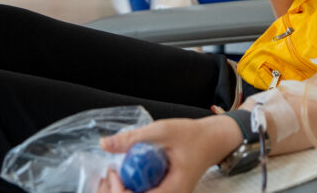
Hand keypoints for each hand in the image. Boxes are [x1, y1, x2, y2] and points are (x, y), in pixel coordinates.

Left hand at [99, 116, 241, 192]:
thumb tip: (104, 144)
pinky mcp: (165, 192)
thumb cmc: (193, 135)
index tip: (113, 171)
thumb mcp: (163, 130)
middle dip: (115, 192)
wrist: (212, 139)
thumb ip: (134, 138)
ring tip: (113, 174)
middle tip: (109, 173)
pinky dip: (129, 188)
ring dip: (120, 191)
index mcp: (174, 189)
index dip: (119, 191)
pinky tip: (123, 175)